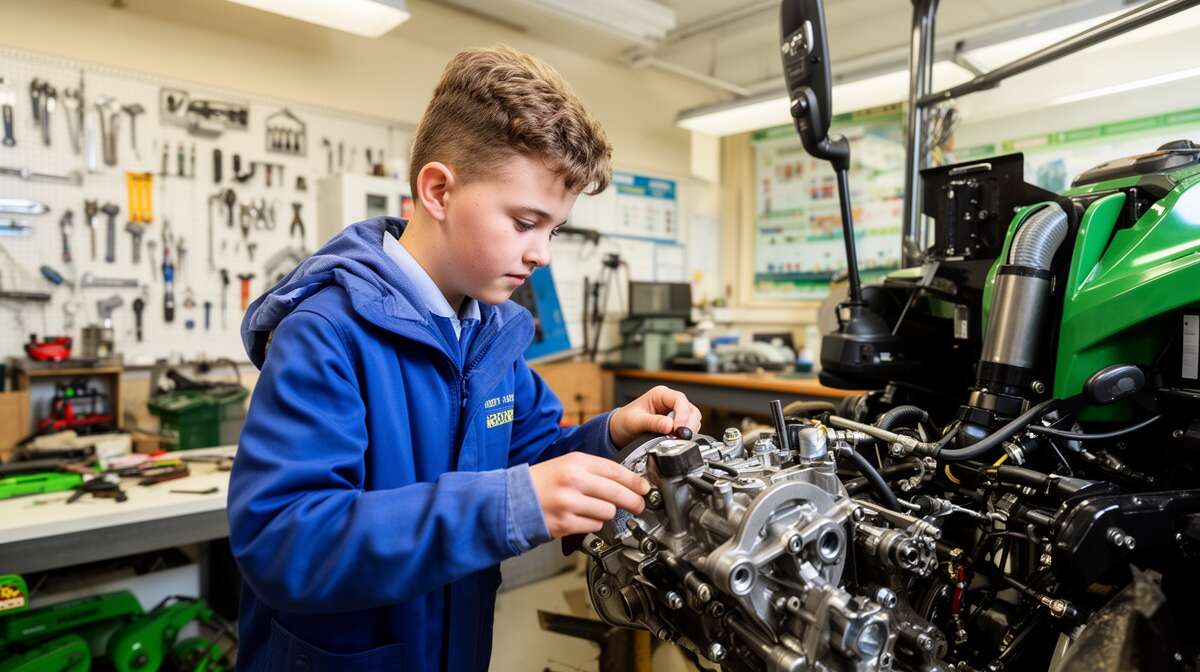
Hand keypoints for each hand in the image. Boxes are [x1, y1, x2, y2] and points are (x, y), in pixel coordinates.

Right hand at [529, 452, 649, 538]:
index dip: (635, 481)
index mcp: (575, 462)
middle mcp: (573, 481)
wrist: (513, 499)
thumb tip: (624, 480)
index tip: (644, 488)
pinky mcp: (566, 523)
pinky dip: (594, 524)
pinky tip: (585, 518)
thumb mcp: (566, 464)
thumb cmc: (542, 481)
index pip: (615, 470)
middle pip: (617, 493)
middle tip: (638, 505)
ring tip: (598, 510)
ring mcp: (569, 503)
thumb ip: (594, 470)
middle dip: (633, 501)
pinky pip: (594, 526)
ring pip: (608, 511)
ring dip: (608, 513)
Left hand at [608, 385, 701, 446]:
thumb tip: (669, 425)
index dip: (682, 414)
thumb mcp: (635, 421)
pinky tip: (676, 439)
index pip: (679, 400)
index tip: (678, 429)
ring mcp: (674, 412)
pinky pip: (688, 427)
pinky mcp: (676, 423)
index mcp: (660, 394)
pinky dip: (686, 434)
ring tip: (676, 438)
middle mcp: (669, 401)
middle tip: (679, 437)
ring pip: (692, 418)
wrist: (620, 430)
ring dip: (688, 430)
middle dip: (688, 424)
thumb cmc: (625, 421)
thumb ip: (652, 422)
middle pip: (690, 409)